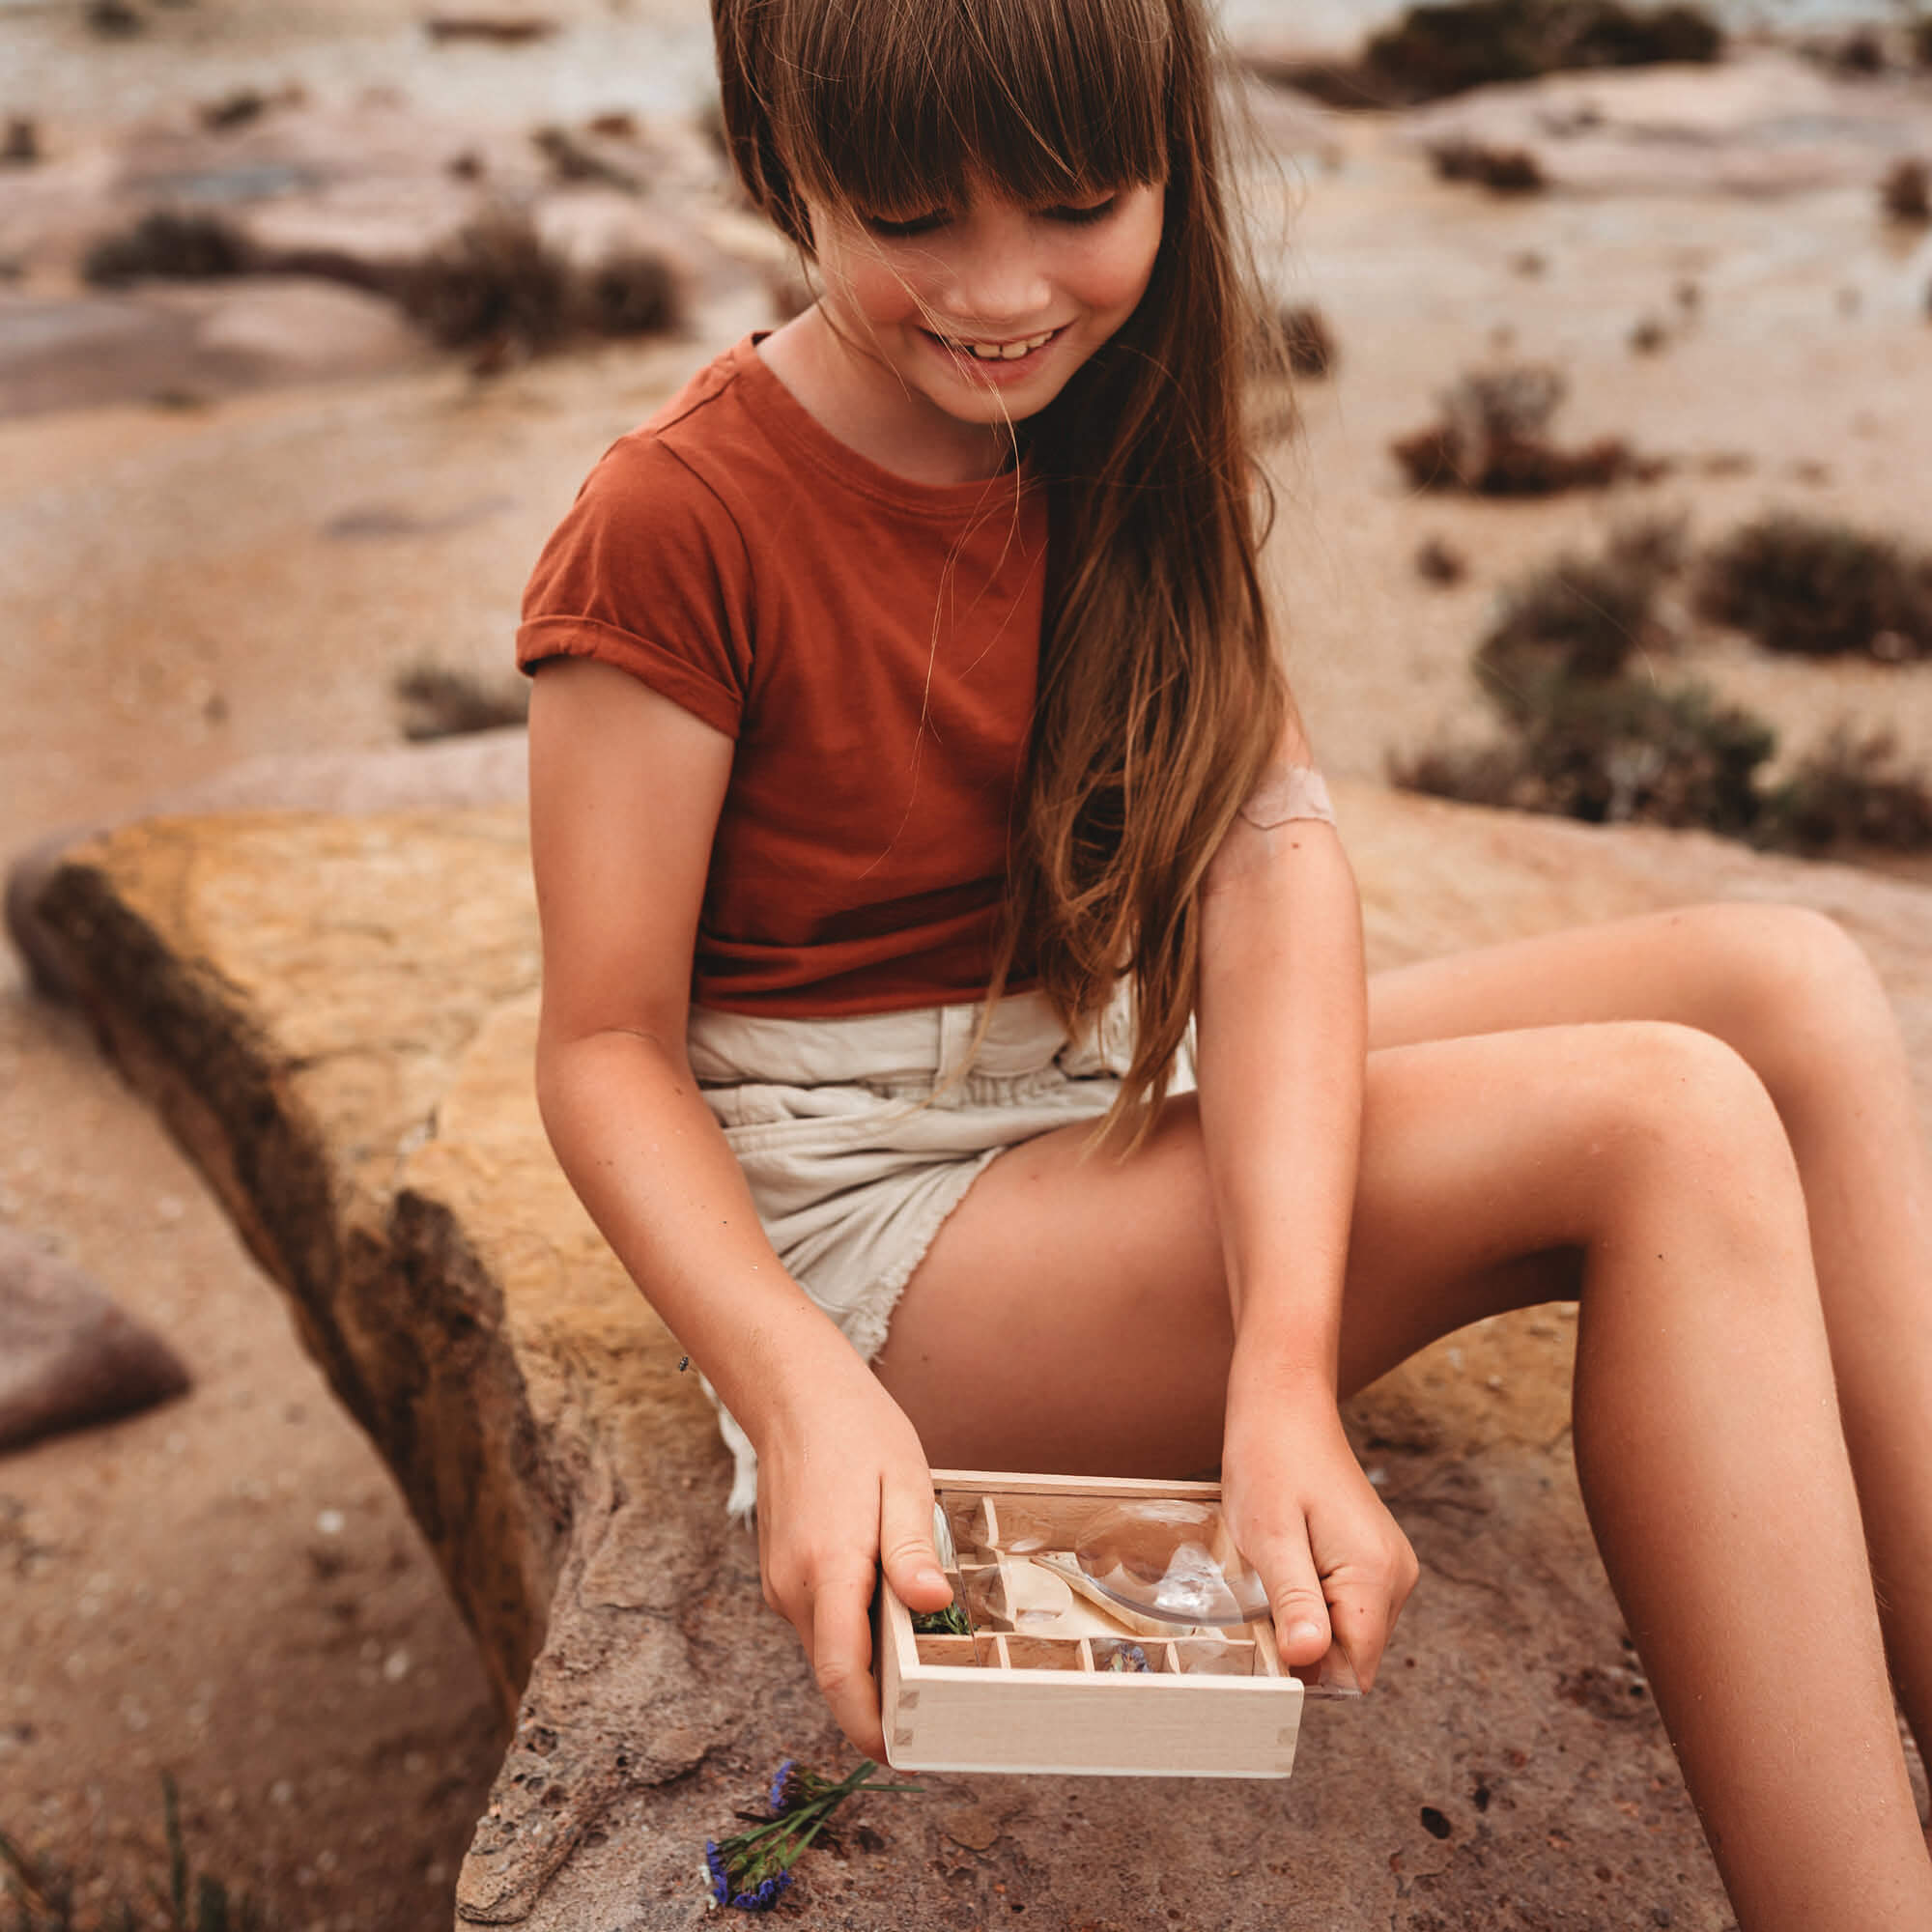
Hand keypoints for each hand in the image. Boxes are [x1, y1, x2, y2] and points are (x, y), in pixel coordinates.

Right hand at [751, 1352, 955, 1759]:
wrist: (793, 1393)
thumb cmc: (856, 1432)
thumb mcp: (904, 1483)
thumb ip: (914, 1550)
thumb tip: (933, 1604)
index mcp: (829, 1570)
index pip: (841, 1676)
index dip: (869, 1727)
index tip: (901, 1755)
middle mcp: (794, 1588)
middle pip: (836, 1671)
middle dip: (879, 1700)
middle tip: (937, 1708)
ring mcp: (781, 1583)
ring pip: (828, 1646)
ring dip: (868, 1659)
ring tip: (922, 1649)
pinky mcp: (781, 1573)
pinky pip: (821, 1619)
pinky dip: (853, 1628)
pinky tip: (888, 1602)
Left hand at [1220, 1394, 1417, 1693]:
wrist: (1284, 1408)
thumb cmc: (1270, 1462)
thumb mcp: (1270, 1536)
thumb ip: (1294, 1600)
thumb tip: (1308, 1661)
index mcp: (1376, 1576)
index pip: (1352, 1671)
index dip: (1307, 1673)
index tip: (1265, 1642)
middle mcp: (1396, 1577)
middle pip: (1351, 1656)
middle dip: (1305, 1645)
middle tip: (1261, 1600)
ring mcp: (1390, 1567)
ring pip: (1348, 1634)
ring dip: (1306, 1621)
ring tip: (1273, 1574)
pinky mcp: (1375, 1559)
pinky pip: (1347, 1607)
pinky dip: (1314, 1601)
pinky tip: (1288, 1565)